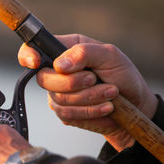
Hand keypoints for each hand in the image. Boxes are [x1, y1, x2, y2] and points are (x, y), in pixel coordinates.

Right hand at [18, 34, 157, 150]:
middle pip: (43, 79)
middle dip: (72, 82)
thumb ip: (84, 52)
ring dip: (88, 98)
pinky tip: (106, 107)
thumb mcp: (110, 55)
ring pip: (58, 99)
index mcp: (62, 51)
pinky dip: (90, 111)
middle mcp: (55, 72)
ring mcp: (57, 94)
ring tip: (110, 93)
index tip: (36, 62)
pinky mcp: (64, 113)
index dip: (27, 56)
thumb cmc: (122, 75)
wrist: (135, 105)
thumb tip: (59, 65)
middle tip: (95, 79)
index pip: (31, 50)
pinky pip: (67, 114)